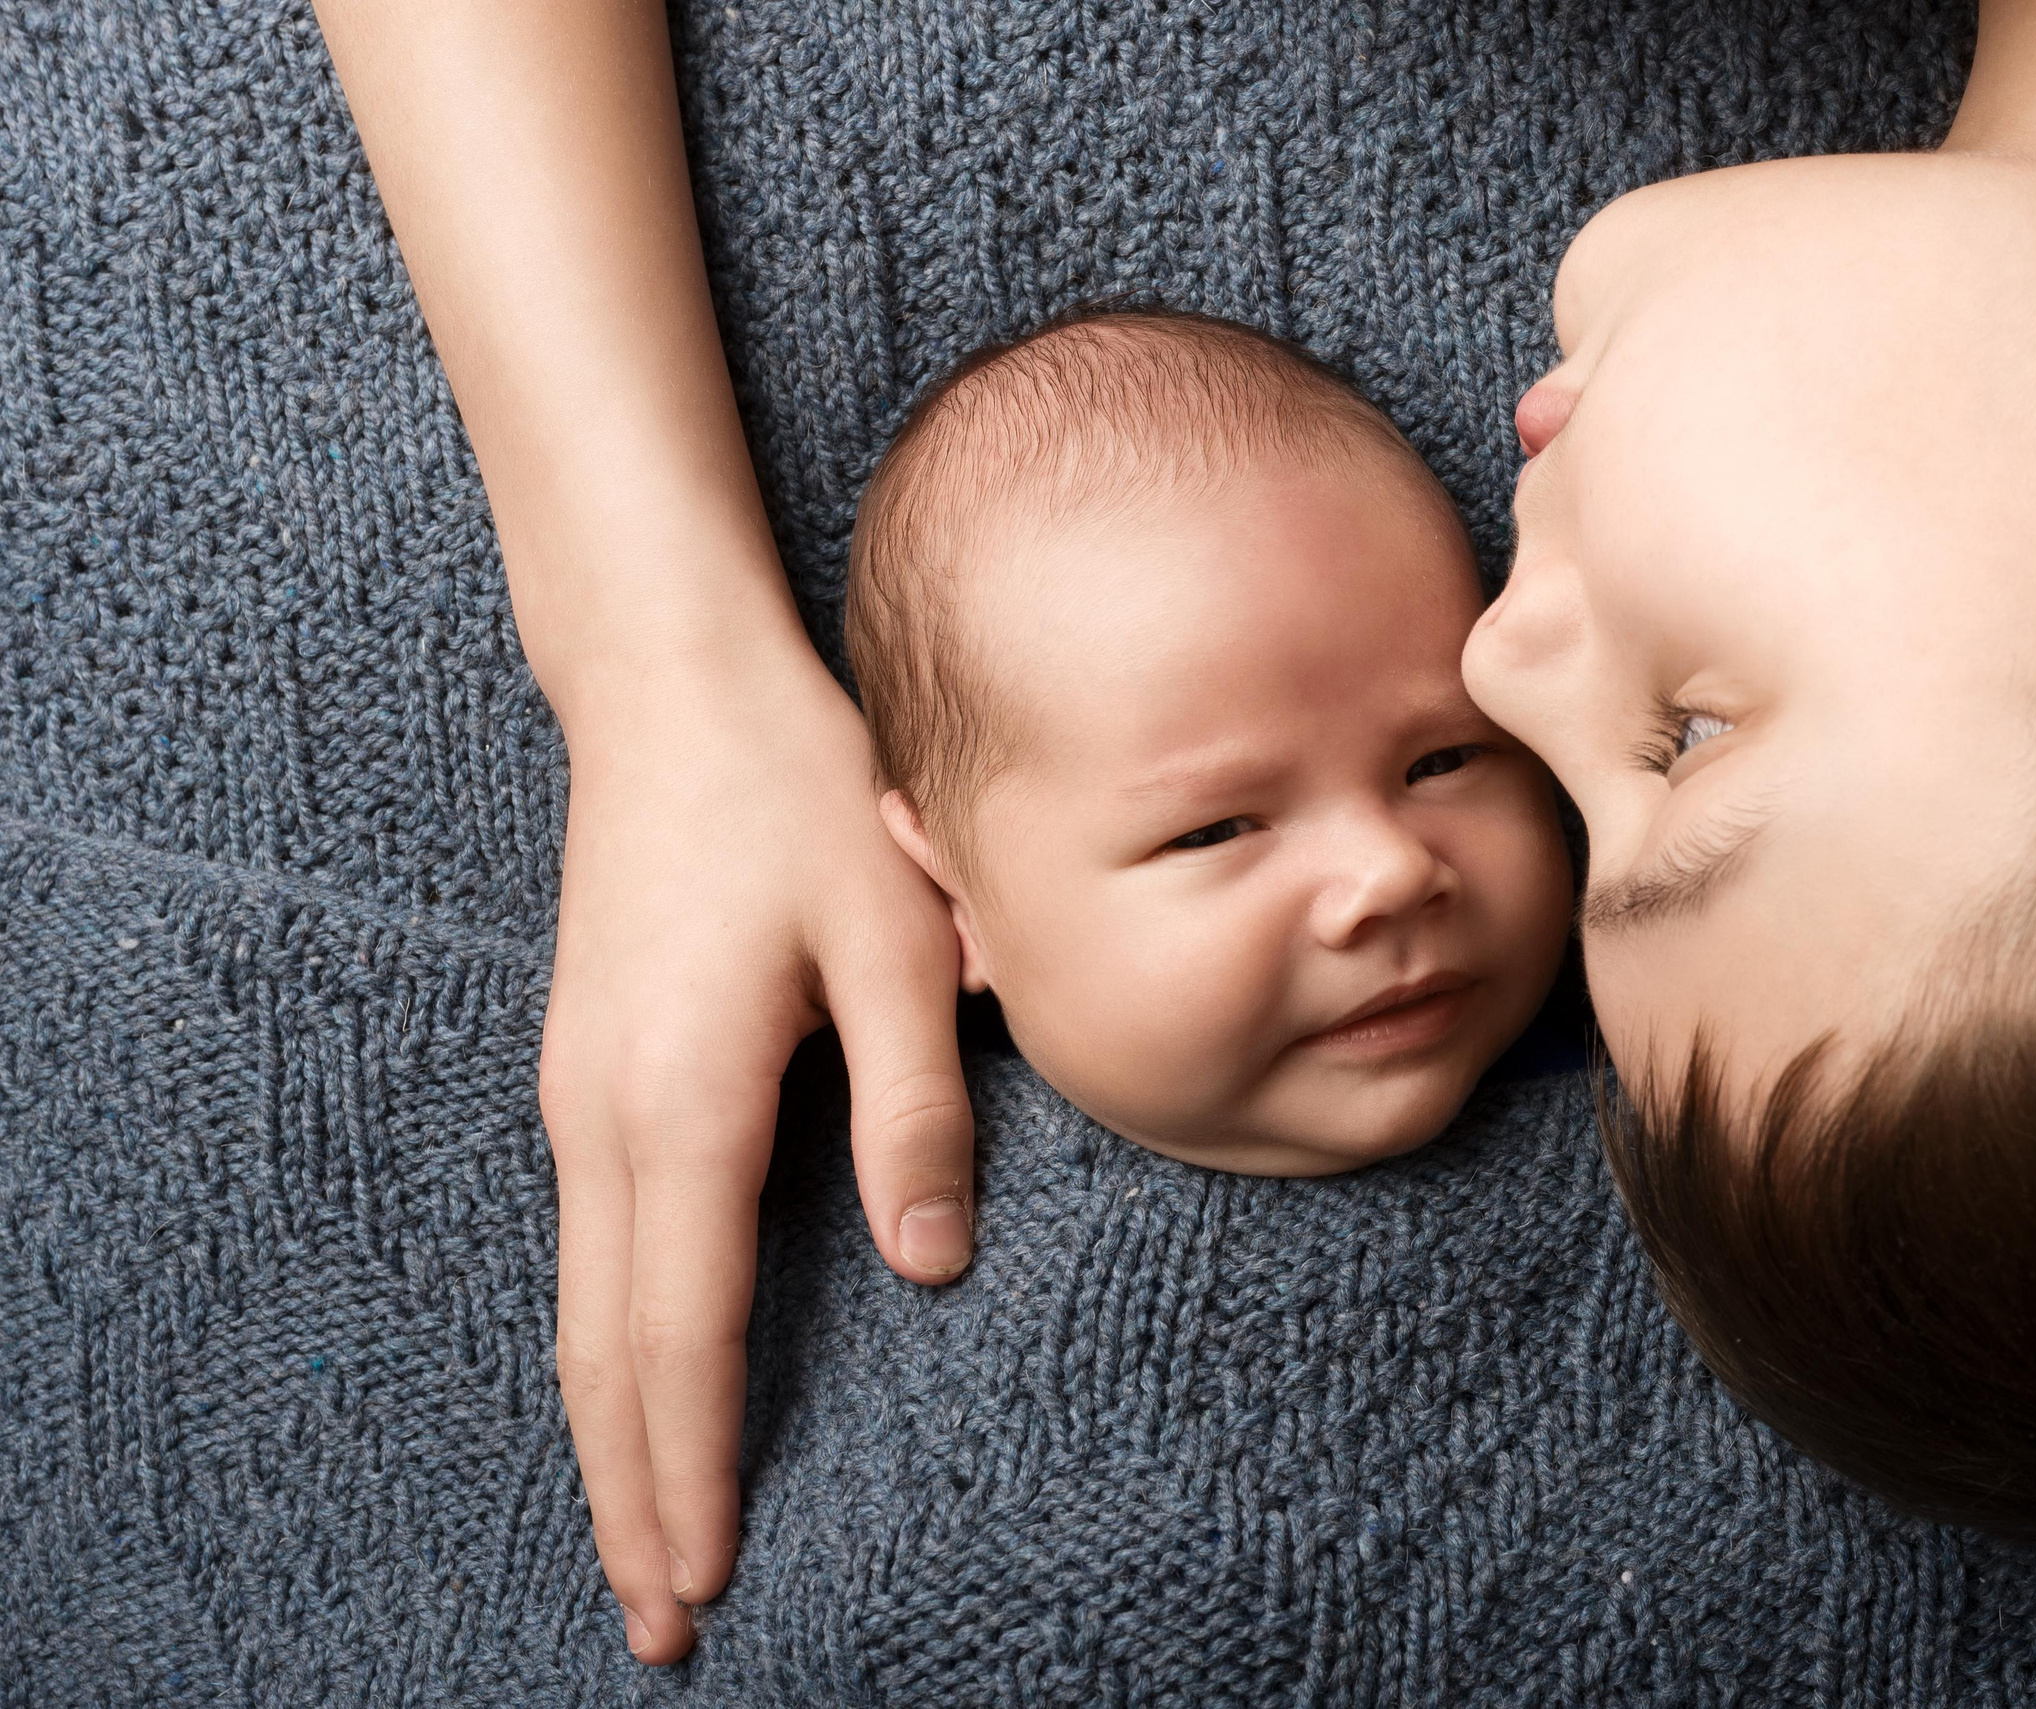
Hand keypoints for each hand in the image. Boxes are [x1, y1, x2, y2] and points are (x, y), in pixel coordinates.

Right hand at [537, 640, 974, 1664]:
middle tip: (658, 1630)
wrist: (667, 689)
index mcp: (680, 1101)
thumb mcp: (895, 940)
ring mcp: (576, 1100)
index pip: (684, 1331)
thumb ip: (915, 1106)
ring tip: (642, 1546)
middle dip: (633, 1495)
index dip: (695, 1464)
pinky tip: (637, 1394)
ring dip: (611, 1439)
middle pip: (604, 1355)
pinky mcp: (587, 1077)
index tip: (703, 1580)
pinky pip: (591, 1255)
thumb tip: (929, 1259)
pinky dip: (609, 1355)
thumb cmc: (796, 799)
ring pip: (583, 1314)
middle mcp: (601, 1120)